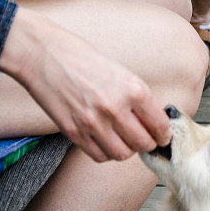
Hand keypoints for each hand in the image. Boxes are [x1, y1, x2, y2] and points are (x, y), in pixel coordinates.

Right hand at [0, 8, 169, 161]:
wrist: (45, 55)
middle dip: (148, 144)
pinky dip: (106, 153)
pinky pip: (99, 156)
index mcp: (133, 89)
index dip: (164, 134)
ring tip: (124, 140)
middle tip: (146, 141)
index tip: (164, 137)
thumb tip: (152, 121)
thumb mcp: (121, 72)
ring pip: (122, 154)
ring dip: (127, 150)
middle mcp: (115, 108)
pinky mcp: (74, 132)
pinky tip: (105, 141)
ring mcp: (93, 122)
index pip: (159, 124)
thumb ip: (137, 97)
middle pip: (143, 143)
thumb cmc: (84, 59)